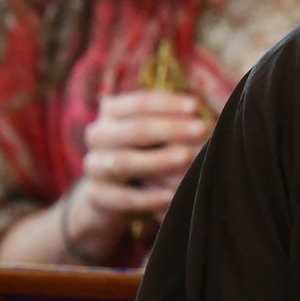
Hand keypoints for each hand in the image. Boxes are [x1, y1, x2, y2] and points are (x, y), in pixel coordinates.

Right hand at [72, 91, 211, 237]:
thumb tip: (205, 124)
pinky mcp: (97, 195)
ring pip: (124, 162)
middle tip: (202, 129)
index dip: (167, 104)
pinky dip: (149, 197)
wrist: (113, 193)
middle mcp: (98, 135)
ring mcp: (94, 166)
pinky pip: (123, 197)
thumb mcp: (158, 135)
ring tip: (188, 158)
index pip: (138, 103)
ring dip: (159, 160)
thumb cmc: (146, 152)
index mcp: (111, 112)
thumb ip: (175, 126)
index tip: (195, 106)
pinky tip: (172, 195)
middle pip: (133, 129)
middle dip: (170, 129)